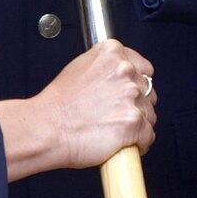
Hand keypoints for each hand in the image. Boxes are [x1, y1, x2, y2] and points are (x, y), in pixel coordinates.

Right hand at [0, 40, 155, 181]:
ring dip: (138, 125)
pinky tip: (122, 144)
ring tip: (115, 131)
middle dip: (137, 105)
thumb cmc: (57, 105)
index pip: (144, 67)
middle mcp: (124, 70)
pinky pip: (148, 136)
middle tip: (117, 115)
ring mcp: (131, 96)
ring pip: (149, 115)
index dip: (137, 85)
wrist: (47, 129)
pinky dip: (139, 144)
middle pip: (148, 92)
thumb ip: (105, 68)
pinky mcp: (134, 121)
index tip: (129, 95)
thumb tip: (119, 77)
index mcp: (112, 53)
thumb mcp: (79, 68)